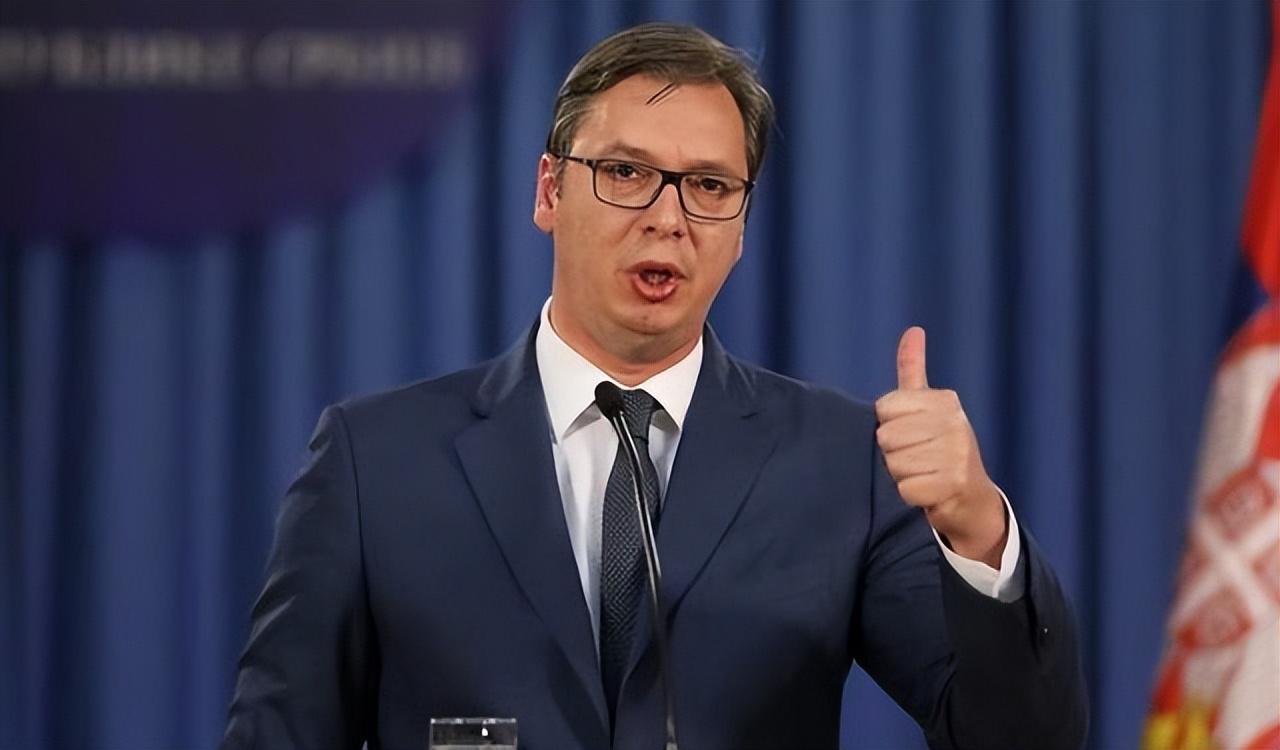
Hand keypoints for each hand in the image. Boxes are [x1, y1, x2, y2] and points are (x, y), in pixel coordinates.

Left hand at [874, 327, 1007, 567]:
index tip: (911, 434)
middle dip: (894, 454)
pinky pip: (905, 489)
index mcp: (944, 400)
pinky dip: (910, 495)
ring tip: (923, 474)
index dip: (889, 426)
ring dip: (902, 475)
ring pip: (893, 464)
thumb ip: (913, 370)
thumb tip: (913, 330)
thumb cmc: (941, 448)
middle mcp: (954, 422)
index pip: (884, 409)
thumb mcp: (928, 406)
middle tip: (917, 458)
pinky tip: (928, 492)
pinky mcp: (953, 483)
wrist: (972, 498)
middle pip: (886, 437)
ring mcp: (956, 453)